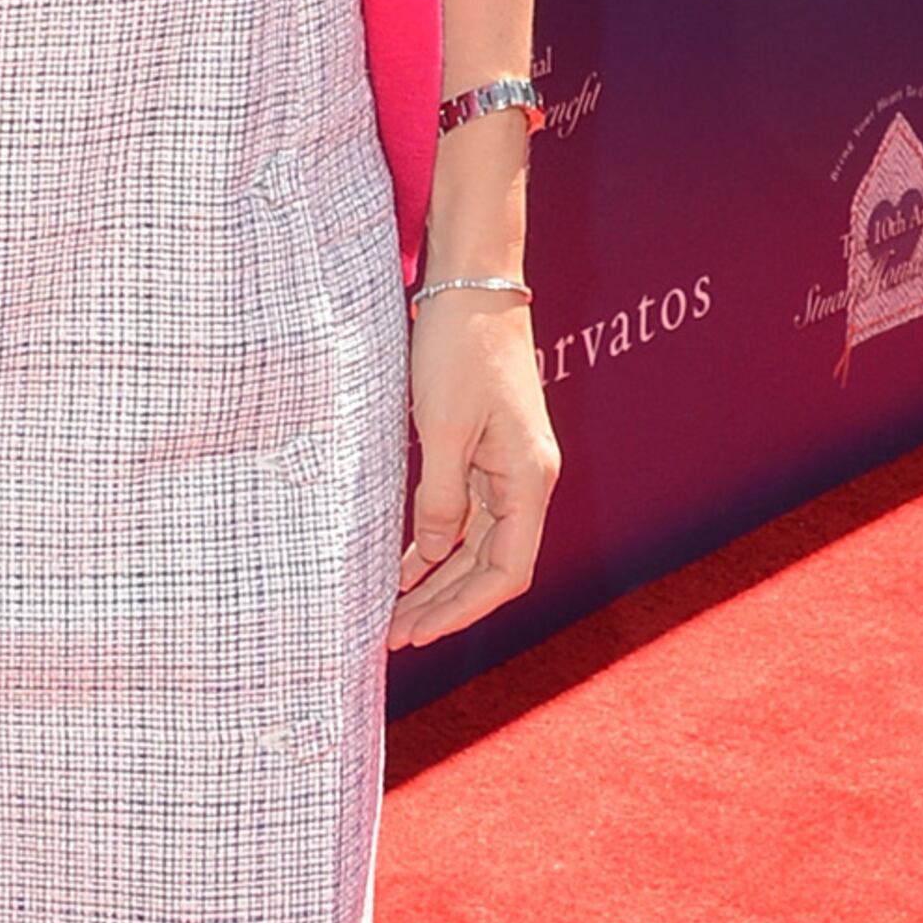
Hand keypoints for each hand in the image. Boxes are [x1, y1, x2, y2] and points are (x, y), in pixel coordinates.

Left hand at [387, 286, 559, 647]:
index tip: (417, 632)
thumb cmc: (459, 349)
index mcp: (529, 480)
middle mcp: (527, 481)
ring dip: (438, 581)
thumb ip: (440, 498)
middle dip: (444, 604)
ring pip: (476, 546)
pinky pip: (465, 515)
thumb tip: (436, 554)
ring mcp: (509, 468)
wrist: (472, 286)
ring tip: (393, 612)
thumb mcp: (441, 428)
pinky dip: (436, 544)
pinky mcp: (487, 453)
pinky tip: (404, 567)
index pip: (505, 572)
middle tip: (393, 635)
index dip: (461, 609)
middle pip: (491, 567)